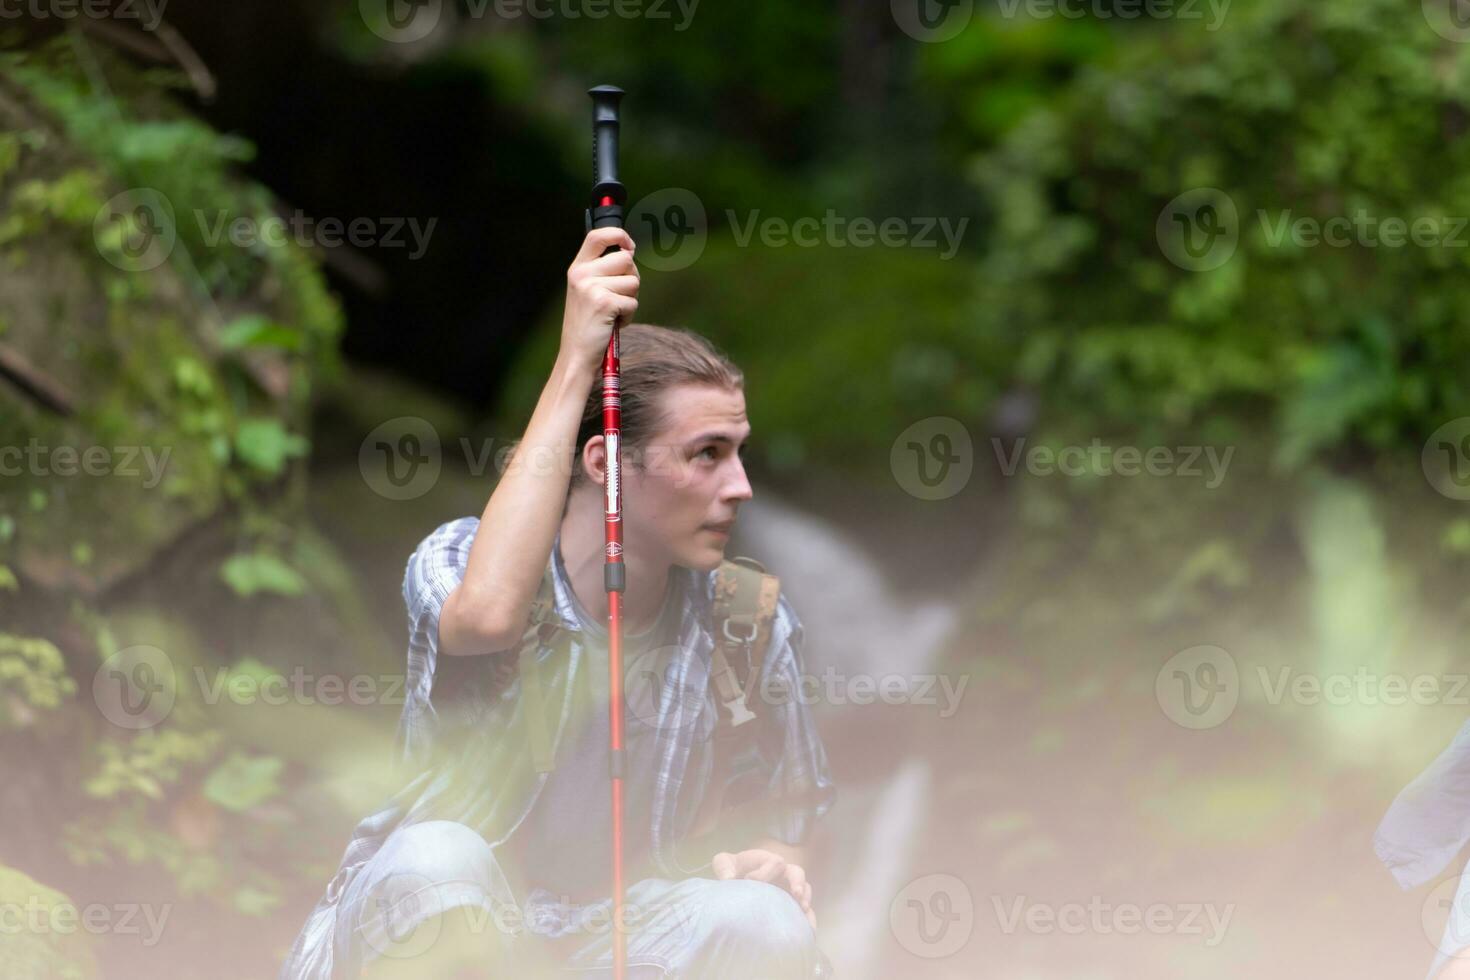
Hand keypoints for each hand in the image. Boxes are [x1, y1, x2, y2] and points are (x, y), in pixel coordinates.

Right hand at [560, 227, 638, 372]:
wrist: (577, 354)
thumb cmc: (588, 324)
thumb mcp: (587, 291)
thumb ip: (602, 271)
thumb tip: (630, 252)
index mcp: (577, 268)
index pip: (598, 235)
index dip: (619, 235)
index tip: (630, 246)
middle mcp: (582, 274)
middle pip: (626, 260)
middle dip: (631, 278)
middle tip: (618, 297)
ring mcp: (592, 288)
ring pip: (633, 281)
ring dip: (630, 299)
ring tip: (613, 313)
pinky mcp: (604, 303)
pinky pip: (633, 302)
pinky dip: (629, 315)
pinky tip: (614, 323)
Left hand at [710, 849, 816, 929]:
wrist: (737, 879)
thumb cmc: (733, 869)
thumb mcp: (724, 862)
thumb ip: (723, 865)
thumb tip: (729, 878)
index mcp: (768, 861)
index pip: (775, 863)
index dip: (765, 872)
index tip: (749, 881)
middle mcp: (782, 874)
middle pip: (797, 873)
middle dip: (797, 882)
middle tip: (796, 893)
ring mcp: (789, 889)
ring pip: (805, 890)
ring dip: (805, 899)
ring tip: (803, 909)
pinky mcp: (791, 904)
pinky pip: (805, 910)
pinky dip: (808, 918)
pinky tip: (807, 928)